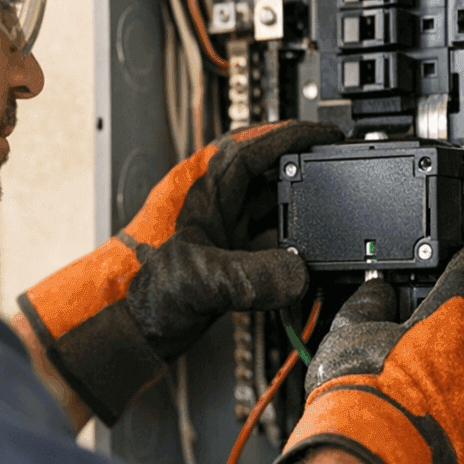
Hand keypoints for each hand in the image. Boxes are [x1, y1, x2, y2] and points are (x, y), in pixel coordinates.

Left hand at [16, 121, 342, 424]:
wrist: (121, 329)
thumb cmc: (137, 289)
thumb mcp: (203, 278)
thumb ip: (256, 277)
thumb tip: (300, 274)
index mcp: (203, 181)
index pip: (259, 143)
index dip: (298, 135)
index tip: (332, 133)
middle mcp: (214, 198)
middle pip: (272, 175)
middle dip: (306, 180)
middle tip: (342, 183)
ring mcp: (221, 227)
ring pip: (272, 211)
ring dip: (299, 221)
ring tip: (329, 228)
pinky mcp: (227, 256)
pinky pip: (269, 244)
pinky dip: (289, 252)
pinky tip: (305, 263)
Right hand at [259, 251, 463, 463]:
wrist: (369, 460)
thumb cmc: (357, 397)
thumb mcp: (346, 334)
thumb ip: (367, 305)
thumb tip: (377, 290)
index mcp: (441, 324)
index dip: (462, 270)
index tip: (462, 265)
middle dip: (447, 345)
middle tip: (416, 357)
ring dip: (456, 387)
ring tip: (421, 404)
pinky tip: (449, 431)